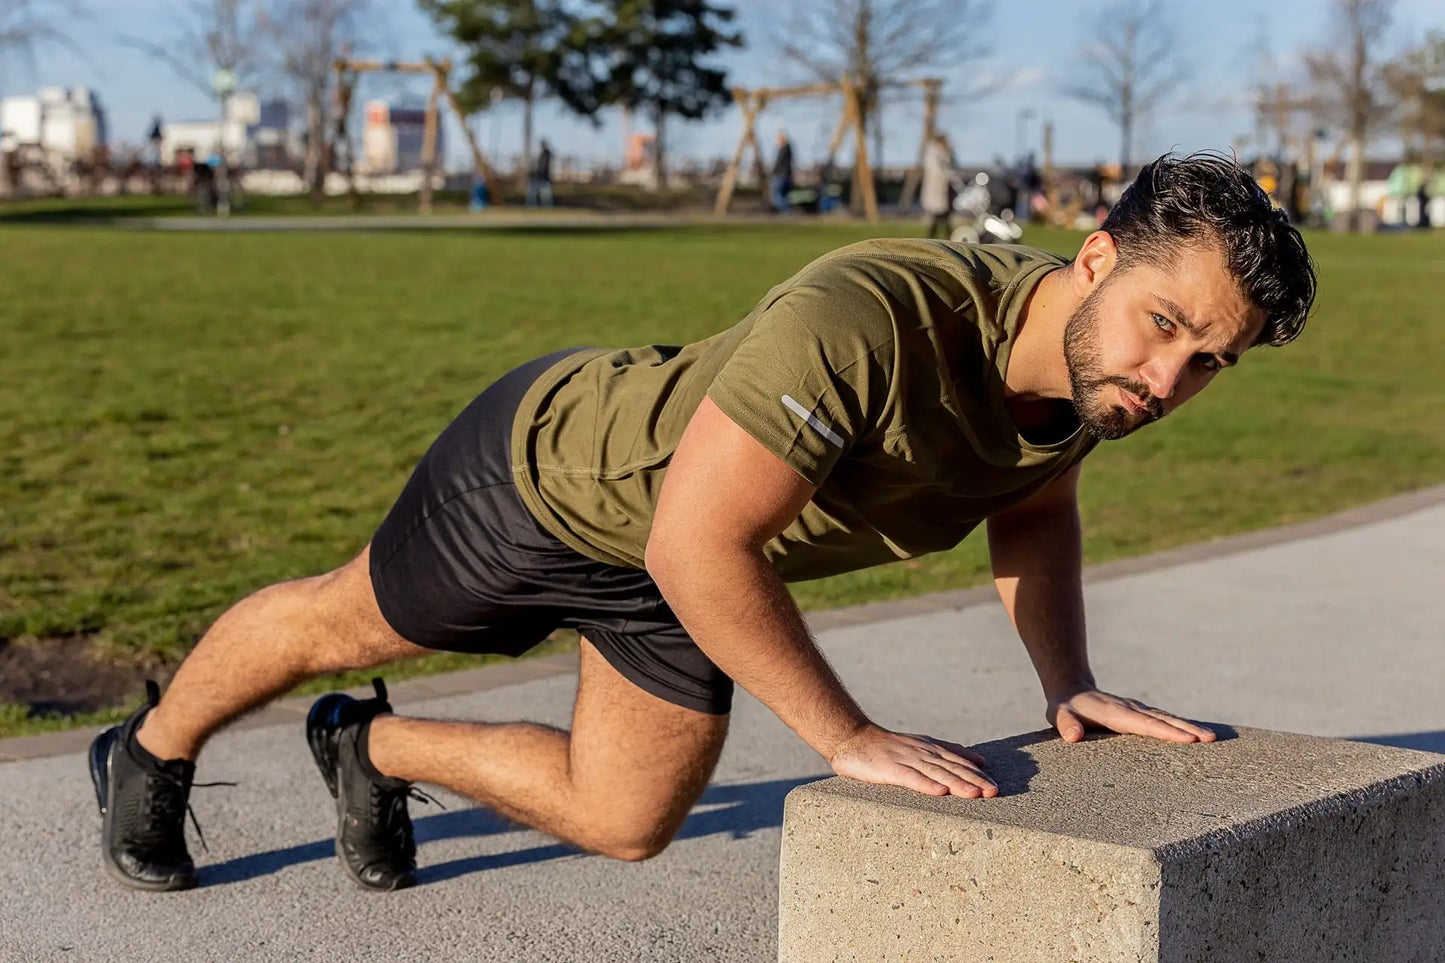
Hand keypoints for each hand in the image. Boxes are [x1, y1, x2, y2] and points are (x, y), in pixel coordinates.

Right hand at [829, 724, 997, 797]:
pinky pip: (910, 778)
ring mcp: (906, 760)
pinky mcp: (890, 769)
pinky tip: (939, 792)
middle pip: (952, 768)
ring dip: (956, 784)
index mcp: (931, 749)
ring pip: (936, 773)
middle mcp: (922, 753)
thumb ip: (948, 752)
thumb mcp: (921, 745)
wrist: (853, 738)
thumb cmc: (888, 746)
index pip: (958, 762)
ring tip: (975, 795)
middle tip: (994, 792)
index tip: (996, 787)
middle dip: (974, 781)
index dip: (977, 774)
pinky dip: (925, 785)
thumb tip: (978, 760)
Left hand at [1048, 687, 1215, 744]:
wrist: (1071, 688)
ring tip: (1211, 737)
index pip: (1145, 725)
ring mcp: (1137, 709)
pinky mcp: (1139, 712)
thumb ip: (1065, 725)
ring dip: (1189, 727)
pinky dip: (1180, 725)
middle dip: (1187, 730)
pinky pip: (1163, 719)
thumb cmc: (1065, 708)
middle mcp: (1131, 709)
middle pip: (1162, 720)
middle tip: (1211, 739)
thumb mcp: (1059, 716)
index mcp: (1116, 713)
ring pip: (1166, 718)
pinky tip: (1196, 733)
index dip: (1166, 732)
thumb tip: (1072, 736)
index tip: (1189, 739)